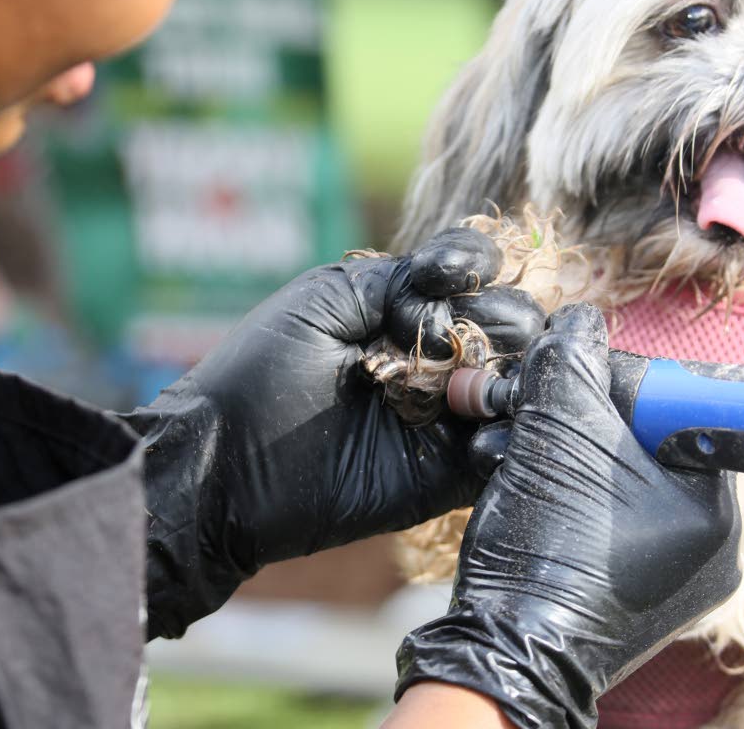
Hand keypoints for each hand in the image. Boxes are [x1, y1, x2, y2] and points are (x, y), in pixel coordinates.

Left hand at [126, 229, 545, 639]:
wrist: (222, 471)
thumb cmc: (258, 375)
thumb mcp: (325, 301)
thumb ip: (398, 280)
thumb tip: (461, 290)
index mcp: (407, 313)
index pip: (476, 276)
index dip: (478, 267)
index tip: (450, 277)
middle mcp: (437, 360)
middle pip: (513, 328)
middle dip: (503, 326)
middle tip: (459, 346)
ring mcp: (447, 419)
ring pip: (521, 388)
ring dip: (515, 379)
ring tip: (471, 389)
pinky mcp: (448, 477)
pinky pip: (504, 456)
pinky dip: (511, 441)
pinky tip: (478, 435)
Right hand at [394, 305, 741, 728]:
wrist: (504, 655)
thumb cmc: (543, 548)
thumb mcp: (556, 434)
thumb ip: (572, 364)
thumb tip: (580, 323)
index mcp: (713, 506)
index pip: (675, 408)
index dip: (611, 382)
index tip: (563, 383)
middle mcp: (708, 543)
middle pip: (641, 442)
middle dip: (571, 418)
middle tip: (523, 412)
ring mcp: (671, 574)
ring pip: (615, 479)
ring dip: (556, 452)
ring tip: (507, 450)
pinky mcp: (631, 593)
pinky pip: (605, 519)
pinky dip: (562, 494)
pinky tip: (519, 483)